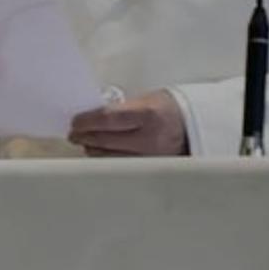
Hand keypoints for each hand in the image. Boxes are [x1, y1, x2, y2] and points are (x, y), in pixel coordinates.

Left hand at [69, 89, 188, 156]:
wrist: (194, 126)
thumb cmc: (168, 108)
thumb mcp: (144, 100)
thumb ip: (121, 109)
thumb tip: (93, 115)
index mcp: (146, 114)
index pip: (108, 118)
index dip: (87, 121)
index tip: (75, 122)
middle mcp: (149, 138)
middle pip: (106, 141)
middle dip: (85, 137)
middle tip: (74, 133)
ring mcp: (150, 157)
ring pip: (112, 158)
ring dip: (94, 150)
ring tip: (85, 142)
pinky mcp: (151, 170)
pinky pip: (123, 167)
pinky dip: (109, 160)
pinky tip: (101, 154)